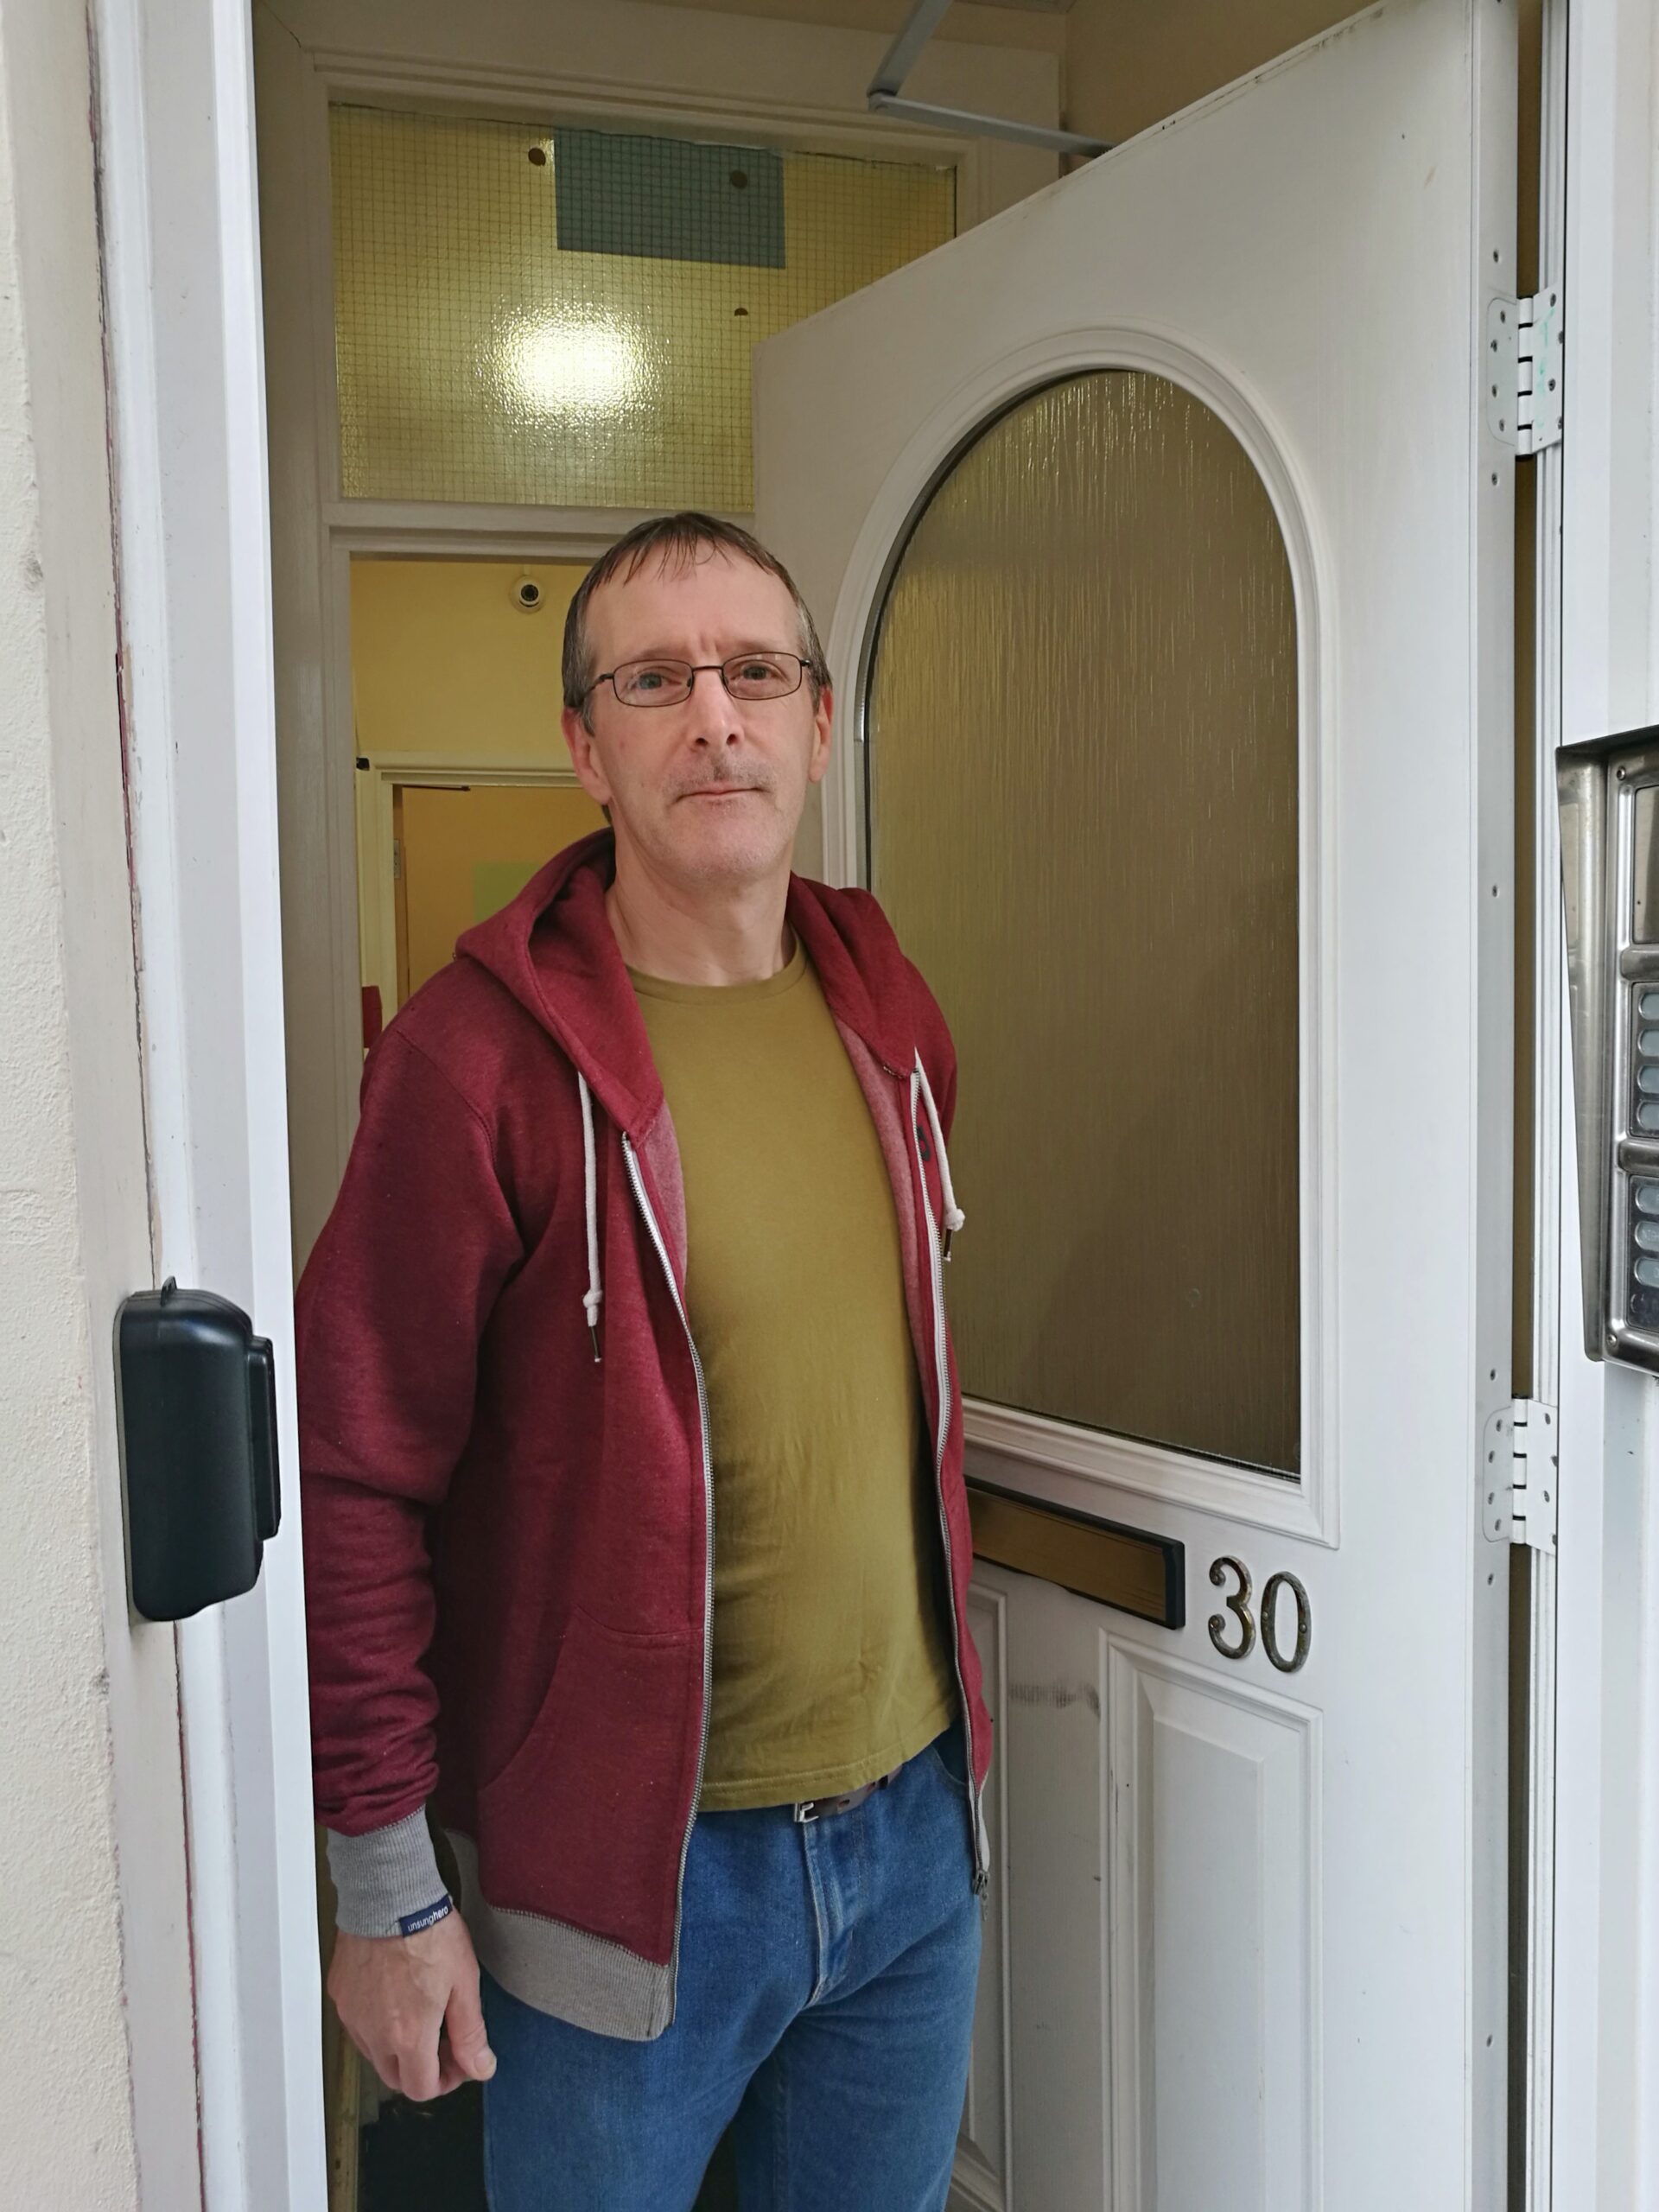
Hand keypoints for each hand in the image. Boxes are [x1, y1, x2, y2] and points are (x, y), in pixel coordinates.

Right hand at [328, 1909, 496, 2100]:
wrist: (390, 1896)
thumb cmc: (427, 1931)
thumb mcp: (464, 1982)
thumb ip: (471, 2033)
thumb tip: (480, 2066)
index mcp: (408, 2035)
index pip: (421, 2088)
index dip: (444, 2081)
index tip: (456, 2062)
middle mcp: (374, 2033)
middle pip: (395, 2077)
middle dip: (421, 2068)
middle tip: (442, 2041)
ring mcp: (353, 2015)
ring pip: (374, 2053)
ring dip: (397, 2047)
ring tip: (419, 2013)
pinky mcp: (341, 1996)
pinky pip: (358, 2024)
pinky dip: (376, 2023)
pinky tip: (394, 1996)